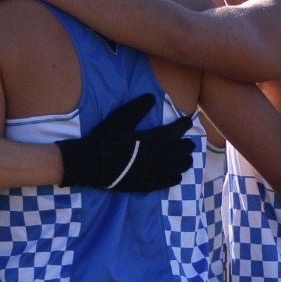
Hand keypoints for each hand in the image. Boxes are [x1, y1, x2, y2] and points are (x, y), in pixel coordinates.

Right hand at [57, 94, 197, 191]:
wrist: (92, 163)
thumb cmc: (105, 140)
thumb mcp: (120, 120)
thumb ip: (137, 109)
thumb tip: (151, 97)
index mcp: (152, 140)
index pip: (175, 131)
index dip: (183, 125)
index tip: (187, 122)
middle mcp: (157, 157)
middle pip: (181, 150)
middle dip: (187, 145)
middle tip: (188, 142)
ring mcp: (153, 172)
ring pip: (178, 166)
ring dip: (184, 161)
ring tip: (187, 159)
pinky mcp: (147, 184)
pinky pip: (168, 182)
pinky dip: (176, 177)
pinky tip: (178, 175)